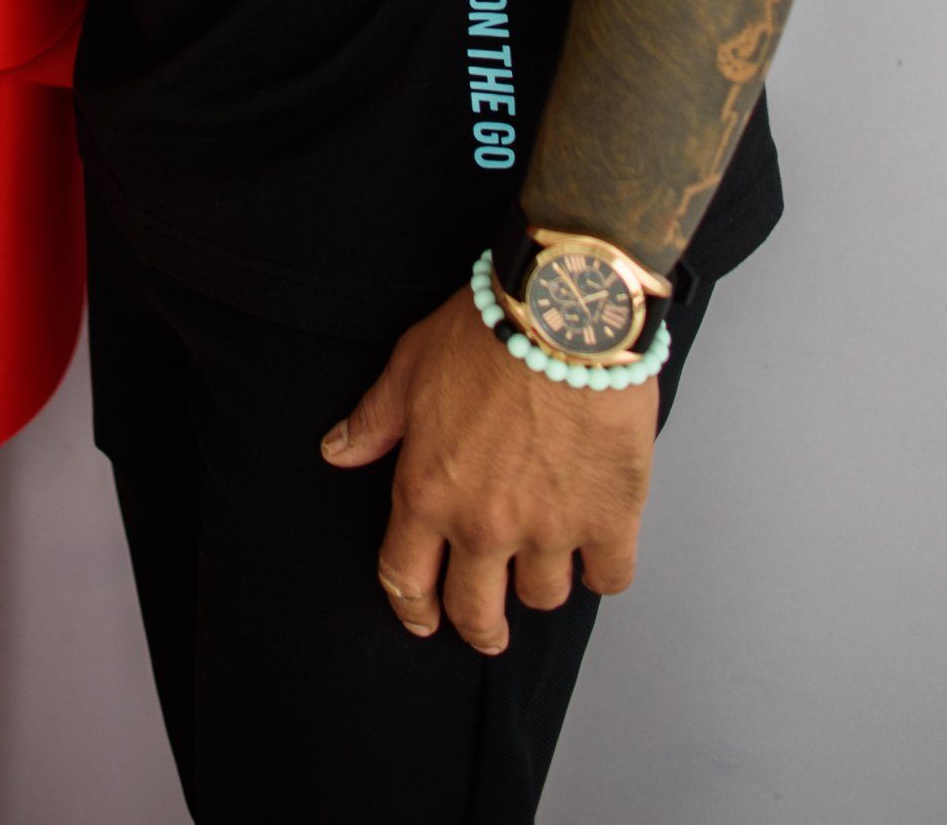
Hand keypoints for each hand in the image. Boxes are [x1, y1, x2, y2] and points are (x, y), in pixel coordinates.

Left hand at [321, 287, 656, 654]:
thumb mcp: (410, 366)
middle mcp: (485, 525)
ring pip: (543, 597)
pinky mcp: (610, 519)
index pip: (405, 578)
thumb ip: (375, 420)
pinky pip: (609, 578)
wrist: (563, 315)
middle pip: (476, 612)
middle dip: (478, 628)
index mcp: (428, 493)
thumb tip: (336, 452)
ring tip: (544, 562)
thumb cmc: (485, 332)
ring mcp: (550, 529)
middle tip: (487, 630)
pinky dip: (602, 571)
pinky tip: (597, 553)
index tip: (421, 619)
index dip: (411, 607)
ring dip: (540, 584)